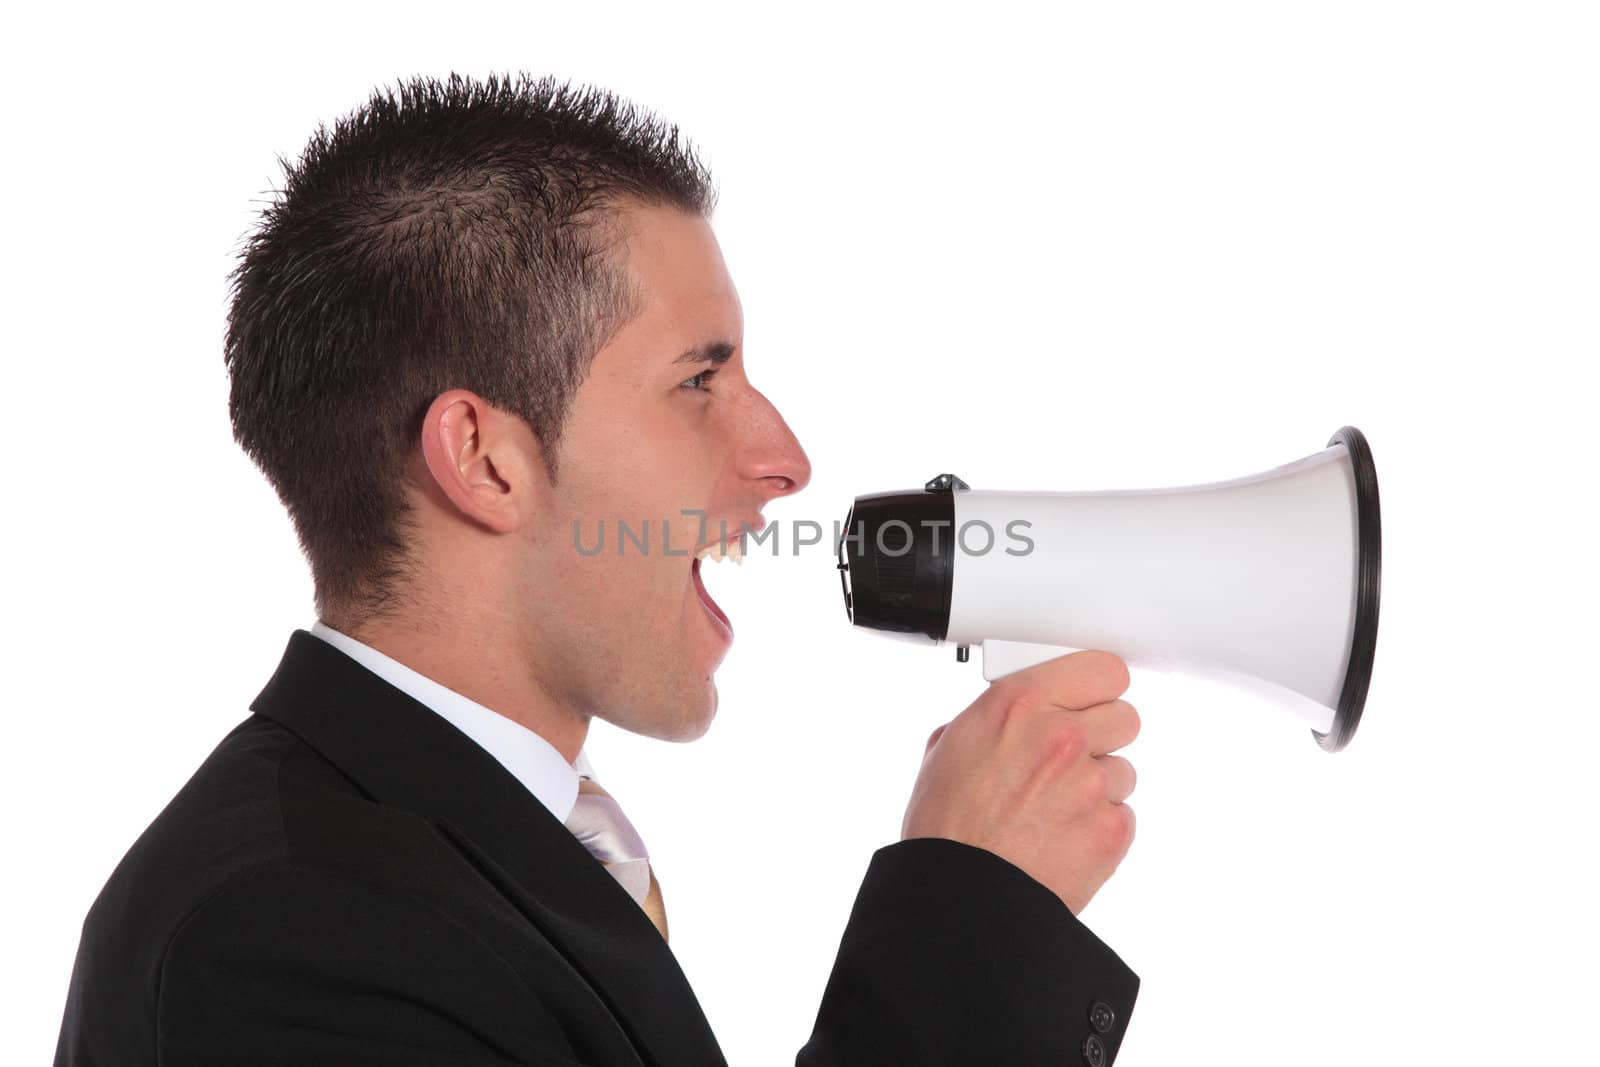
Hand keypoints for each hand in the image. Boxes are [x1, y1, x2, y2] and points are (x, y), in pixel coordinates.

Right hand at [901, 650, 1139, 914]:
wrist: (962, 897)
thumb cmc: (947, 828)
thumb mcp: (949, 748)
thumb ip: (994, 719)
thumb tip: (1013, 716)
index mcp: (1018, 704)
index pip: (1102, 668)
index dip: (1096, 687)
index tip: (1090, 697)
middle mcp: (1060, 735)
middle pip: (1124, 716)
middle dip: (1102, 735)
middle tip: (1072, 758)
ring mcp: (1091, 783)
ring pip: (1123, 769)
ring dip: (1098, 786)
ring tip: (1054, 811)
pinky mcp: (1111, 829)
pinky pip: (1123, 814)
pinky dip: (1099, 826)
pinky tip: (1062, 839)